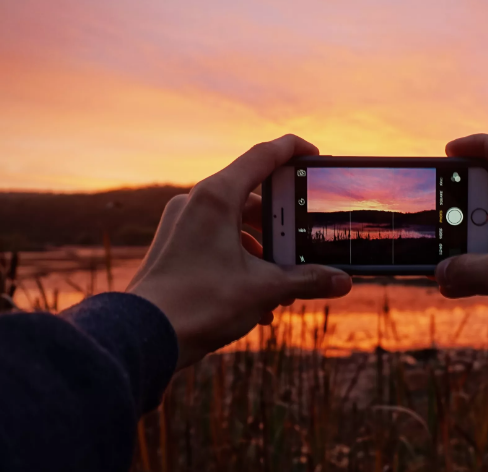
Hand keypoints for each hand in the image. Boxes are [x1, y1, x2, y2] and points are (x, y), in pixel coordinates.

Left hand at [127, 134, 351, 368]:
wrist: (145, 337)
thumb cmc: (199, 304)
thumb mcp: (264, 289)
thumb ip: (307, 280)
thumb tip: (343, 280)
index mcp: (216, 197)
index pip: (262, 156)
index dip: (293, 150)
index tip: (314, 154)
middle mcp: (196, 203)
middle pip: (252, 198)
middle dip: (284, 226)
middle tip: (306, 244)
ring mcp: (182, 224)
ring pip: (236, 225)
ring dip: (265, 251)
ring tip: (285, 285)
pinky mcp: (175, 246)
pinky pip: (217, 243)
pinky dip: (242, 262)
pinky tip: (258, 300)